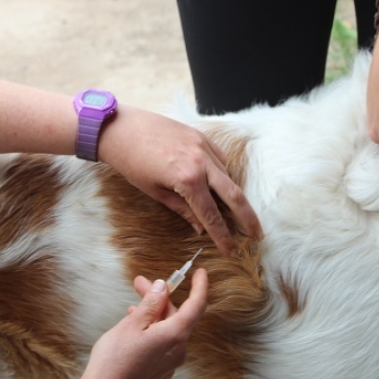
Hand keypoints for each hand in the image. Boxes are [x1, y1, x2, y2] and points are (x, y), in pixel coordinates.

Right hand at [80, 269, 208, 378]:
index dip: (200, 287)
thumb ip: (151, 304)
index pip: (196, 305)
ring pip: (167, 333)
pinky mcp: (159, 376)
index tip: (201, 273)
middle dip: (159, 299)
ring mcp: (170, 366)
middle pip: (176, 317)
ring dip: (153, 318)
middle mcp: (178, 351)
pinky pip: (161, 348)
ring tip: (131, 309)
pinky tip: (134, 333)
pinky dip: (151, 334)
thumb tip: (163, 287)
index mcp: (175, 335)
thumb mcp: (131, 324)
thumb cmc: (115, 360)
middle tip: (139, 284)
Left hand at [99, 108, 262, 256]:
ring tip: (239, 213)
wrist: (121, 128)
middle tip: (257, 235)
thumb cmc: (131, 162)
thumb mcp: (155, 192)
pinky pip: (220, 159)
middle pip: (234, 195)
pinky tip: (220, 185)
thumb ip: (182, 209)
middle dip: (248, 218)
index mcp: (187, 180)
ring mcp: (203, 146)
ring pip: (228, 176)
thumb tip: (200, 227)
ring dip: (234, 196)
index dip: (222, 236)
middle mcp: (201, 162)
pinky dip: (223, 174)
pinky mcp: (201, 136)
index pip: (211, 215)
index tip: (231, 251)